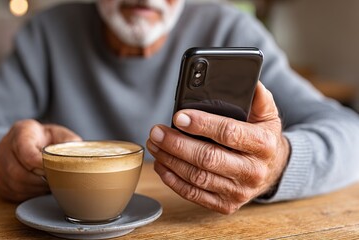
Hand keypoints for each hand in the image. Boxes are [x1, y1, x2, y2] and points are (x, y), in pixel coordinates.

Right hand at [0, 119, 81, 201]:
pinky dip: (29, 194)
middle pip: (18, 171)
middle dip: (39, 180)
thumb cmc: (49, 139)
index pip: (26, 152)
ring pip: (15, 184)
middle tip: (55, 181)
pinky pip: (12, 192)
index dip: (41, 165)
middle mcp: (5, 146)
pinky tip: (40, 189)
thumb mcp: (61, 135)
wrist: (31, 142)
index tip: (54, 170)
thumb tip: (74, 158)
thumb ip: (69, 143)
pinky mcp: (0, 179)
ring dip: (35, 189)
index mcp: (21, 130)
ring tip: (50, 186)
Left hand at [147, 82, 289, 213]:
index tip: (178, 116)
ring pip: (197, 177)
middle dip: (177, 144)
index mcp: (263, 144)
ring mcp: (239, 192)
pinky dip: (173, 180)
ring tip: (154, 144)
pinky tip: (162, 165)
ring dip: (170, 160)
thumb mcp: (267, 114)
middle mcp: (253, 171)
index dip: (202, 124)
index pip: (229, 133)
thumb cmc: (263, 137)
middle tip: (156, 131)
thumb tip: (247, 78)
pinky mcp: (226, 205)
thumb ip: (257, 96)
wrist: (274, 170)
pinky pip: (194, 195)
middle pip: (208, 158)